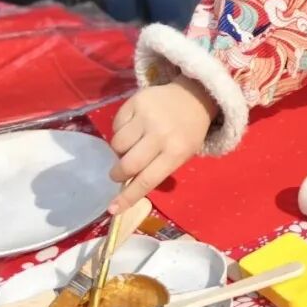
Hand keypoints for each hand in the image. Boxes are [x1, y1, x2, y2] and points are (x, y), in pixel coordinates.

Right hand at [107, 76, 217, 213]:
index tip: (112, 209)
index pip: (147, 180)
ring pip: (117, 144)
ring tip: (130, 147)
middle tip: (119, 173)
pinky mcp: (136, 101)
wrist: (194, 96)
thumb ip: (158, 171)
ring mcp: (147, 116)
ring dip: (118, 151)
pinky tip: (132, 129)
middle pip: (127, 164)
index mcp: (176, 152)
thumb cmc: (188, 132)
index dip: (128, 197)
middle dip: (118, 174)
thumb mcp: (182, 155)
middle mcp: (161, 134)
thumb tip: (127, 190)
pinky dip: (119, 131)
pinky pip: (116, 125)